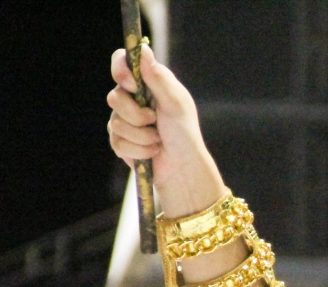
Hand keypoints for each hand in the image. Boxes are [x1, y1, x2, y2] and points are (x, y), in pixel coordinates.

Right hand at [107, 45, 224, 215]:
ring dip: (142, 136)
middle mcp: (132, 99)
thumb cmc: (184, 133)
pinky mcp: (120, 141)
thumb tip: (143, 50)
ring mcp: (123, 120)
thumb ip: (158, 78)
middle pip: (114, 97)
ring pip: (116, 123)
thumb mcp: (175, 102)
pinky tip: (152, 151)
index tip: (131, 85)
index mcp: (147, 84)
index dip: (120, 71)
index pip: (121, 63)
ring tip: (158, 139)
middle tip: (155, 120)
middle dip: (137, 114)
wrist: (183, 167)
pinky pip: (118, 142)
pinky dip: (140, 149)